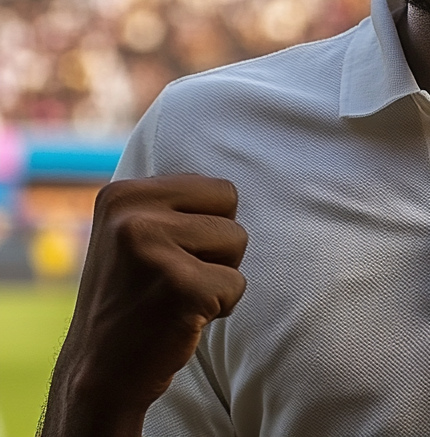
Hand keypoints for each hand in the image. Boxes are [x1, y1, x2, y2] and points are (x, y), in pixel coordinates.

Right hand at [42, 174, 247, 436]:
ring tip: (178, 296)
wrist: (99, 373)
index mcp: (123, 194)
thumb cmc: (134, 295)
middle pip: (231, 208)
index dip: (209, 226)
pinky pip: (236, 285)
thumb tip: (232, 148)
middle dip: (220, 245)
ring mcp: (153, 250)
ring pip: (237, 242)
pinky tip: (183, 319)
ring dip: (220, 276)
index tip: (172, 255)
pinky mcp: (178, 287)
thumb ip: (173, 200)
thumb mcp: (135, 232)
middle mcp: (132, 215)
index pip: (217, 188)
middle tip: (179, 276)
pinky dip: (221, 307)